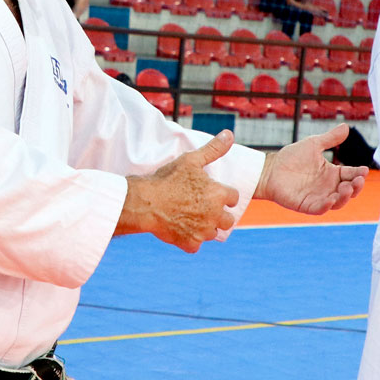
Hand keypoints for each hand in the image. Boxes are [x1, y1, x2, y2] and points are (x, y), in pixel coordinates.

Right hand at [114, 131, 239, 252]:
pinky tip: (180, 229)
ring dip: (205, 228)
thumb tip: (229, 134)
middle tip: (201, 208)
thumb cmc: (168, 179)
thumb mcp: (191, 160)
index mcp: (218, 195)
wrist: (145, 203)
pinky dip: (190, 240)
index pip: (233, 198)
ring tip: (190, 218)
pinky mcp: (190, 244)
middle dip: (218, 215)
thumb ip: (213, 149)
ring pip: (213, 233)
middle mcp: (215, 215)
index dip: (223, 195)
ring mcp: (203, 232)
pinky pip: (196, 245)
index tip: (211, 193)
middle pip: (228, 220)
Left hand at [254, 123, 367, 213]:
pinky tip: (331, 200)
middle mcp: (329, 187)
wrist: (270, 169)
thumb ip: (330, 138)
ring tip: (346, 188)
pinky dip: (327, 206)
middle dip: (356, 187)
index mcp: (332, 173)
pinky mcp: (307, 205)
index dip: (359, 173)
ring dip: (345, 197)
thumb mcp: (313, 144)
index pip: (351, 174)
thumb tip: (346, 126)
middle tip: (357, 180)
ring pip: (338, 202)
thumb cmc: (291, 157)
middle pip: (349, 191)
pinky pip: (320, 209)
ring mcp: (319, 197)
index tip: (364, 170)